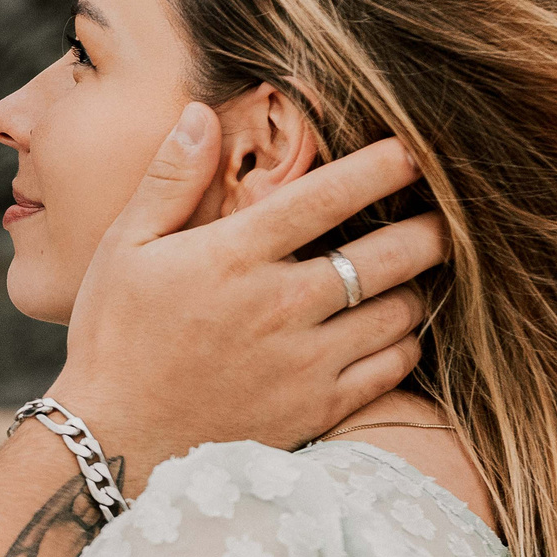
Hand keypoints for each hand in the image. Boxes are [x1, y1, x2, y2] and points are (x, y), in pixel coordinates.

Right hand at [50, 102, 441, 469]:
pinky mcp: (318, 408)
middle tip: (442, 217)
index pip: (329, 196)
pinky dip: (406, 342)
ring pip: (401, 310)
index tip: (416, 150)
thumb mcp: (123, 248)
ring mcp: (305, 362)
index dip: (383, 166)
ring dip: (417, 286)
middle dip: (429, 228)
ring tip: (413, 272)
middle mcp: (280, 305)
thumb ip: (169, 180)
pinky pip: (394, 368)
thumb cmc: (114, 338)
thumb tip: (203, 114)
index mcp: (233, 256)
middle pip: (389, 254)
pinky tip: (392, 330)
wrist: (116, 443)